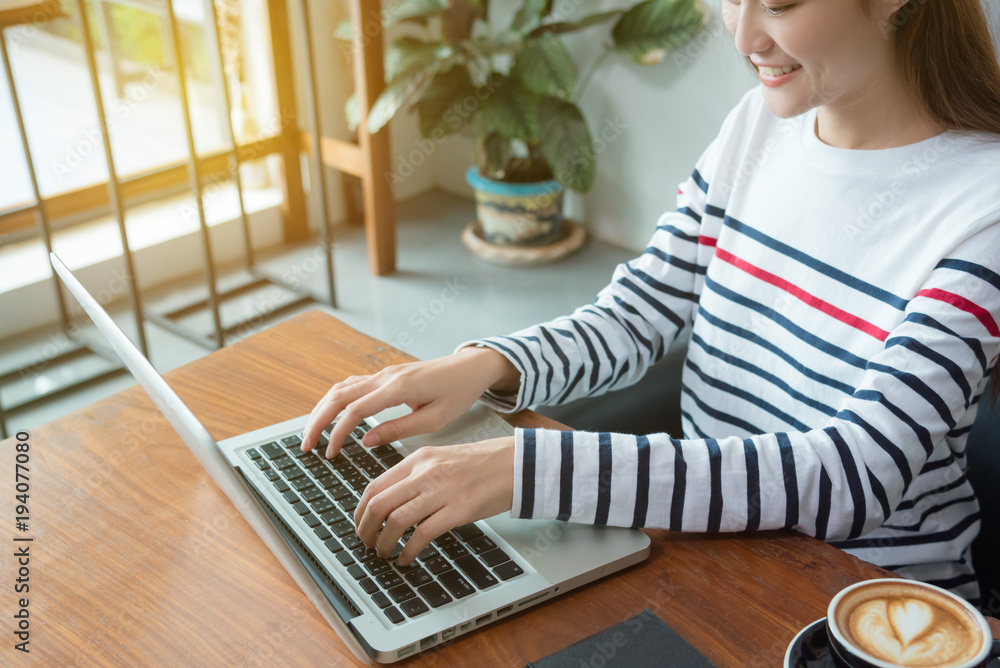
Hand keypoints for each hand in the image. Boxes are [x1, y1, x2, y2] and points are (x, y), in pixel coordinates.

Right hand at [301, 347, 517, 457]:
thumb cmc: (459, 393)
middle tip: (305, 446)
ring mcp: (384, 373)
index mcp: (398, 388)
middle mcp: (386, 377)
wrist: (471, 367)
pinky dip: (336, 399)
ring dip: (322, 409)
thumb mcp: (435, 419)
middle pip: (338, 396)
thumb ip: (399, 429)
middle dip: (317, 421)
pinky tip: (330, 414)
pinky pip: (353, 384)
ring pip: (341, 387)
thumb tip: (366, 441)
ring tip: (312, 434)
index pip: (355, 410)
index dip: (337, 432)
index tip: (329, 453)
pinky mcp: (386, 375)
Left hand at [352, 437, 514, 565]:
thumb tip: (392, 499)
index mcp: (419, 459)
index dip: (360, 511)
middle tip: (366, 543)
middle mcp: (426, 473)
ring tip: (383, 552)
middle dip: (365, 529)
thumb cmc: (483, 463)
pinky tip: (406, 558)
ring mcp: (442, 491)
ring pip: (396, 520)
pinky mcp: (459, 510)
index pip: (374, 486)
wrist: (517, 463)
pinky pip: (423, 534)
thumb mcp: (442, 458)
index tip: (359, 524)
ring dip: (383, 542)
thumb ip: (417, 475)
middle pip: (378, 504)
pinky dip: (408, 550)